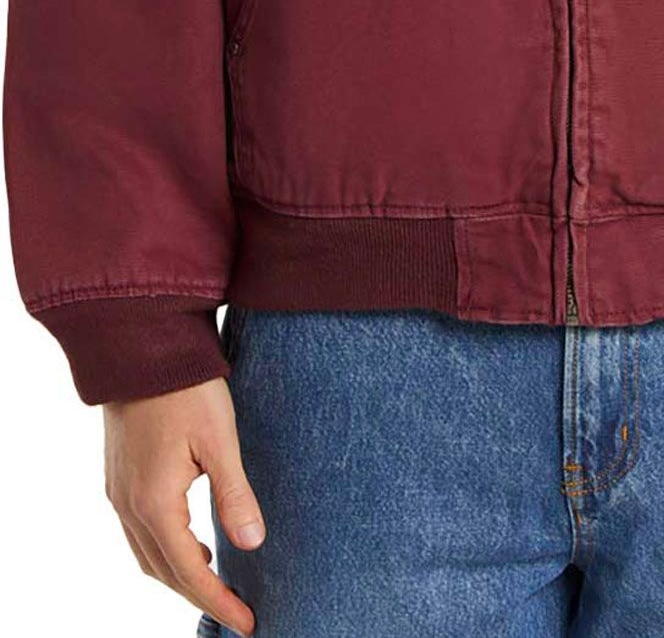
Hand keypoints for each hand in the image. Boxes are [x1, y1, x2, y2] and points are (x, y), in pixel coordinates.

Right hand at [103, 376, 264, 635]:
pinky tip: (192, 541)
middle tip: (237, 612)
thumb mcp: (219, 438)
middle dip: (199, 596)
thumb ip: (235, 493)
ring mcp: (118, 492)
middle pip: (163, 572)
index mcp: (155, 503)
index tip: (247, 623)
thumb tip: (253, 544)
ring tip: (217, 582)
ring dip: (179, 575)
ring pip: (147, 555)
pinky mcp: (118, 477)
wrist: (140, 345)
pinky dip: (164, 551)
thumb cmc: (185, 387)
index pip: (190, 571)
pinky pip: (138, 533)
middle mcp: (129, 506)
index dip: (219, 601)